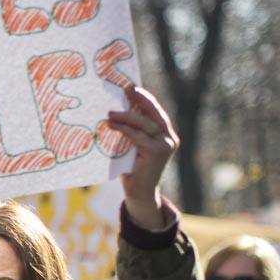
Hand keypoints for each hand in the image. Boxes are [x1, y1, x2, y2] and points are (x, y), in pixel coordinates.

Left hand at [106, 85, 177, 229]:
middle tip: (124, 90)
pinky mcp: (158, 152)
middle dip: (139, 100)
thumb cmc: (132, 168)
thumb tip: (114, 109)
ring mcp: (165, 145)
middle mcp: (169, 138)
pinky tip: (111, 124)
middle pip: (153, 113)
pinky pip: (138, 136)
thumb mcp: (132, 145)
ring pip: (145, 124)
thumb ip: (131, 130)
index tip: (131, 86)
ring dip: (126, 116)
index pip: (155, 111)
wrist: (138, 192)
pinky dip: (124, 129)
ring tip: (109, 112)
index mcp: (165, 133)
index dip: (144, 98)